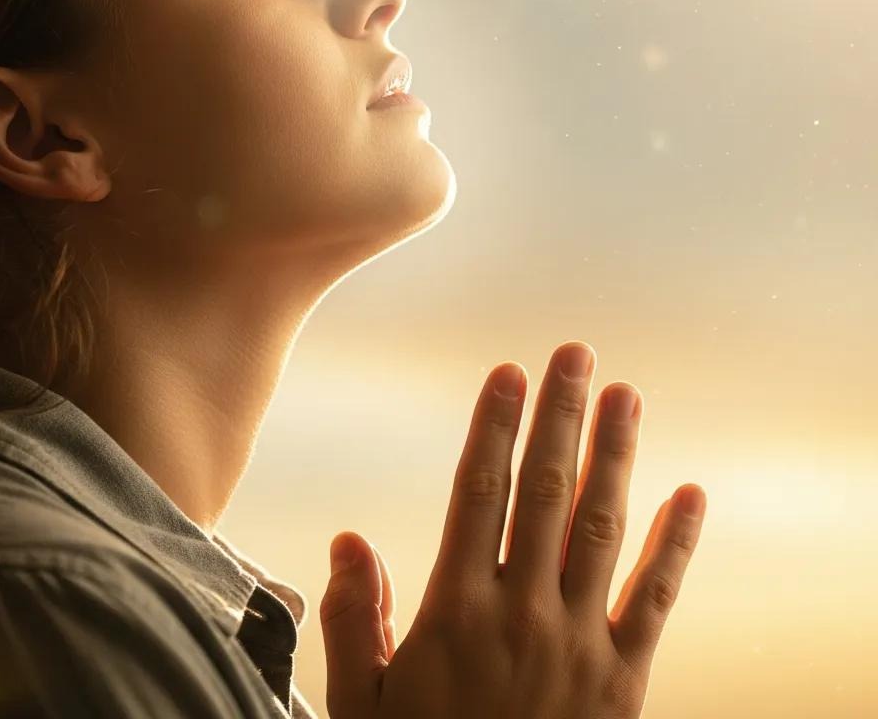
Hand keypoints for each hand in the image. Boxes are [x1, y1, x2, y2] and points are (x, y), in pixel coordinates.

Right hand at [320, 341, 705, 718]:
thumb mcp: (361, 706)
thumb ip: (354, 620)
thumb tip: (349, 538)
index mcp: (457, 613)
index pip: (477, 494)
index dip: (493, 428)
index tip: (507, 374)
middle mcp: (523, 614)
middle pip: (544, 492)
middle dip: (559, 418)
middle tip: (574, 355)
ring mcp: (580, 645)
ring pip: (601, 529)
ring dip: (615, 456)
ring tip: (624, 395)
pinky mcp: (626, 682)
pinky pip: (657, 601)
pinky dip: (676, 545)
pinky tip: (690, 494)